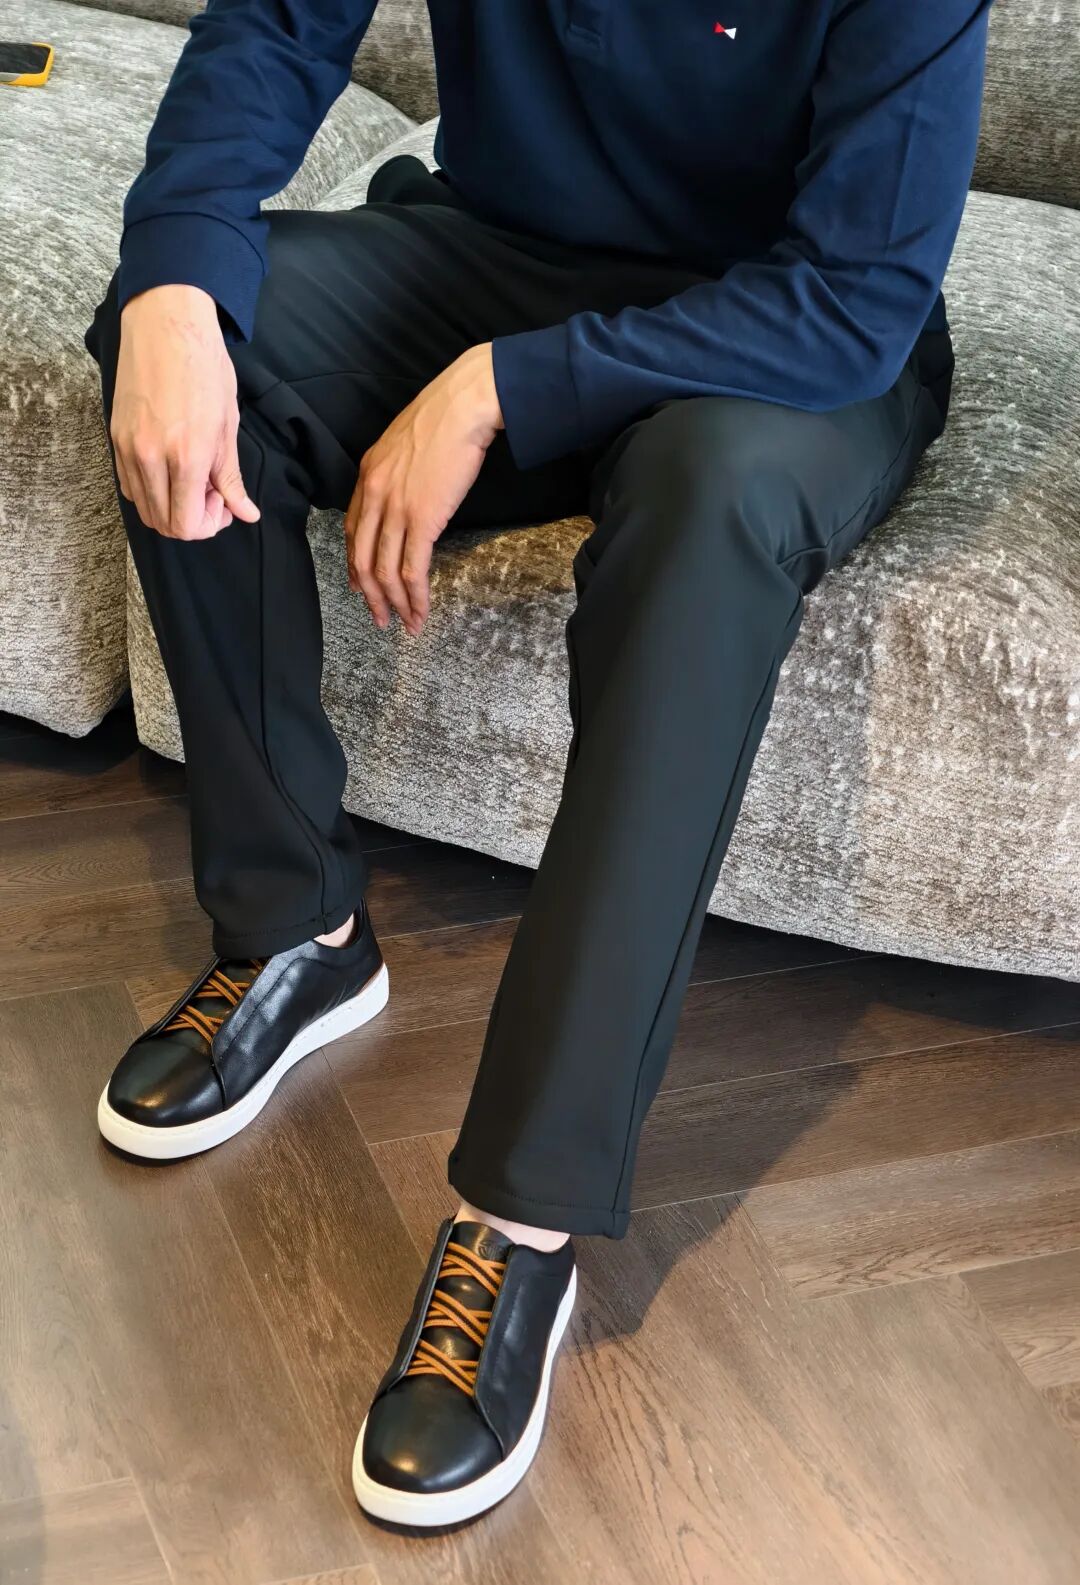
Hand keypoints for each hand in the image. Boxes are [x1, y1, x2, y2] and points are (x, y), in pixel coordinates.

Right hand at [111, 285, 260, 539]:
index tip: (222, 505)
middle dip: (191, 520)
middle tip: (210, 495)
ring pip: (144, 508)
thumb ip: (232, 477)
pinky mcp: (115, 437)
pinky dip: (150, 491)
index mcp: (187, 456)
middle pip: (164, 524)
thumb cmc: (204, 368)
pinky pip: (129, 485)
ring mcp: (128, 448)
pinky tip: (170, 470)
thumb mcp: (228, 425)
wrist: (165, 325)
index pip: (187, 525)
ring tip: (191, 480)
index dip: (208, 526)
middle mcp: (152, 458)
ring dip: (170, 507)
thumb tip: (246, 514)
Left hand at [346, 344, 502, 635]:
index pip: (353, 530)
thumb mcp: (406, 444)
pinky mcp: (421, 519)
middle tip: (380, 619)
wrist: (463, 406)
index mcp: (368, 476)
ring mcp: (395, 508)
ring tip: (406, 625)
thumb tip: (410, 494)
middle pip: (362, 558)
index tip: (363, 586)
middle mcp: (373, 494)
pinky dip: (415, 596)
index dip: (357, 565)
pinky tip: (420, 611)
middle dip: (371, 595)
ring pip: (385, 570)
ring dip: (395, 603)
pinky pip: (412, 568)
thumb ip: (398, 474)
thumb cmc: (444, 418)